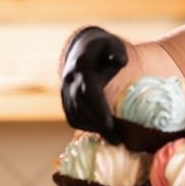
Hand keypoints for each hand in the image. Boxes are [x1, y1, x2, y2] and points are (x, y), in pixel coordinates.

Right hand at [61, 26, 127, 143]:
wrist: (83, 48)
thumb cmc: (104, 49)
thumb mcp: (113, 45)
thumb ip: (117, 52)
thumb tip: (120, 61)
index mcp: (82, 67)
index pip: (89, 94)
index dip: (99, 112)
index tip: (112, 127)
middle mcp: (70, 80)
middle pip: (81, 108)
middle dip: (98, 126)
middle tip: (117, 140)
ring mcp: (65, 90)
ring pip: (75, 116)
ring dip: (92, 128)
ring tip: (112, 137)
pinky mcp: (64, 99)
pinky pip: (72, 117)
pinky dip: (85, 126)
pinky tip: (100, 130)